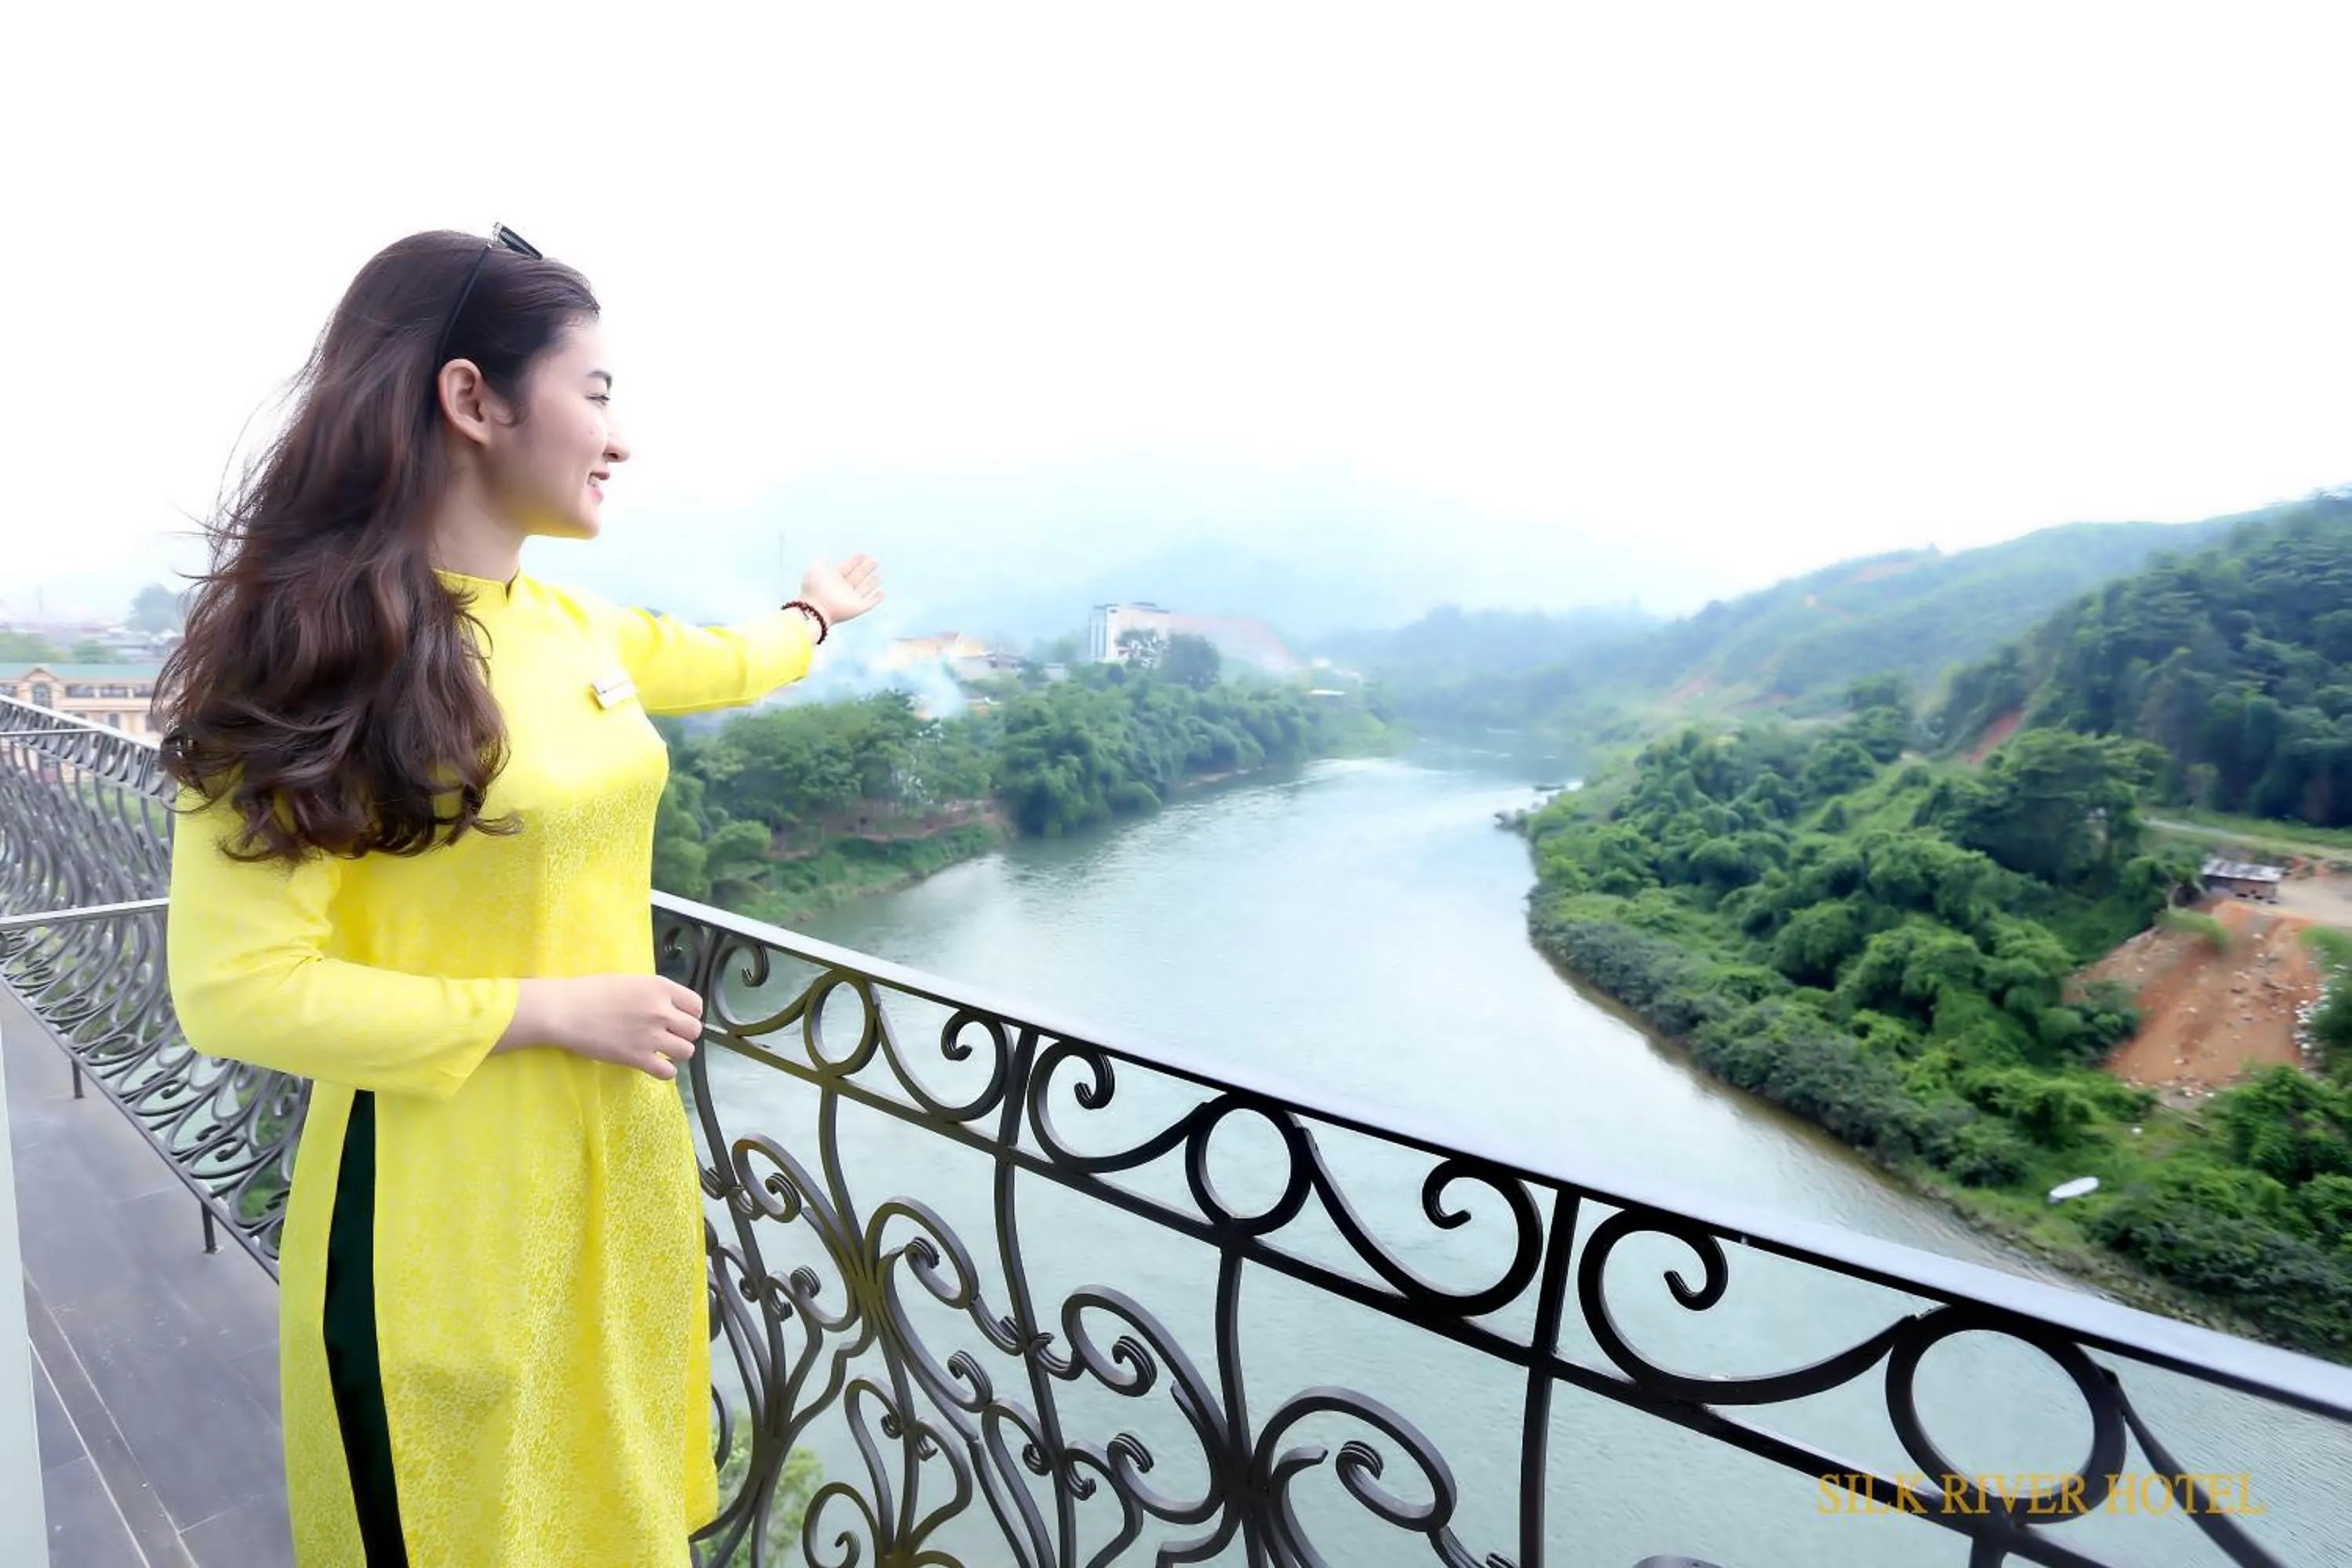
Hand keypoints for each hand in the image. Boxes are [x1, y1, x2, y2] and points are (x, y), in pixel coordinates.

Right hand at [503, 974, 703, 1080]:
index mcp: (659, 987)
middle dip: (685, 1033)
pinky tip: (655, 1064)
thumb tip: (668, 1004)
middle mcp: (661, 1011)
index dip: (691, 1013)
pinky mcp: (637, 1058)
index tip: (680, 1017)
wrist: (565, 1011)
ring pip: (687, 1051)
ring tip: (663, 1050)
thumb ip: (653, 992)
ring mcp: (651, 1036)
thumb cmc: (591, 991)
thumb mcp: (630, 981)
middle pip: (694, 1029)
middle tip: (670, 1035)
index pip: (696, 1004)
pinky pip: (668, 1072)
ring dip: (677, 1052)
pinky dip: (665, 1071)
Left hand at [797, 553, 884, 627]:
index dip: (855, 560)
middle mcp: (843, 588)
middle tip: (875, 561)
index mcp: (833, 578)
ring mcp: (850, 599)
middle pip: (857, 576)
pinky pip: (870, 603)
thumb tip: (825, 554)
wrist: (815, 608)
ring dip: (871, 583)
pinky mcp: (857, 608)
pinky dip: (877, 598)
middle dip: (866, 569)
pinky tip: (883, 592)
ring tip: (878, 577)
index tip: (863, 554)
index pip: (847, 567)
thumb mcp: (815, 570)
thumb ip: (821, 561)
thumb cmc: (814, 588)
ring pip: (864, 589)